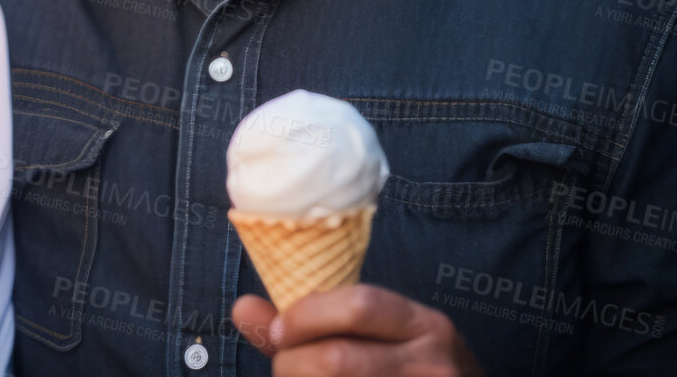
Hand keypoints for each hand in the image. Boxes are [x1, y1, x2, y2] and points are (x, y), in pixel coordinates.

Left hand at [232, 286, 483, 375]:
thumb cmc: (409, 373)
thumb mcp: (379, 339)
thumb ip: (310, 324)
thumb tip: (242, 307)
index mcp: (425, 325)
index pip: (358, 306)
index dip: (305, 317)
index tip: (279, 332)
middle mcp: (435, 364)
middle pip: (337, 359)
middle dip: (292, 365)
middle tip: (285, 369)